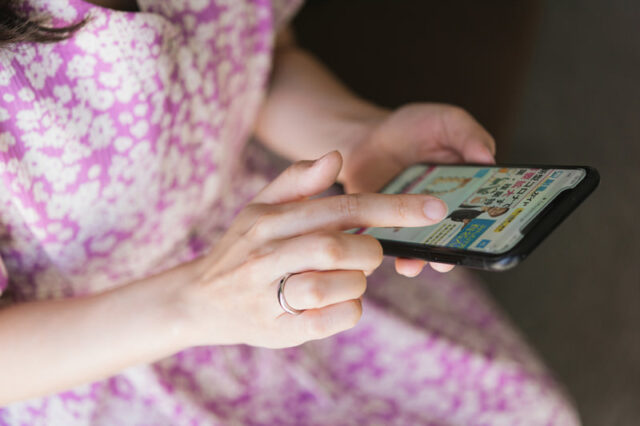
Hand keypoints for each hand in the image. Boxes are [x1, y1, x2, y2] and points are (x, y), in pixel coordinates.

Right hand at [181, 151, 448, 348]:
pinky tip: (338, 301)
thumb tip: (336, 157)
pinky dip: (349, 310)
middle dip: (368, 251)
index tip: (433, 209)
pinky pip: (331, 321)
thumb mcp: (259, 207)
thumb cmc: (241, 249)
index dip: (392, 208)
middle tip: (367, 255)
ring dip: (355, 282)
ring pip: (334, 284)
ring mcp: (269, 294)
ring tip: (345, 278)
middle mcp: (266, 254)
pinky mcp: (277, 330)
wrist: (198, 299)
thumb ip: (298, 181)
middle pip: (338, 246)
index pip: (341, 207)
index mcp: (268, 219)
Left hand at [339, 103, 495, 275]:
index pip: (485, 212)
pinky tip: (388, 258)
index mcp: (467, 190)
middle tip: (448, 260)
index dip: (489, 226)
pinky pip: (391, 244)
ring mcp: (414, 223)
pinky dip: (390, 252)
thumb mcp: (446, 122)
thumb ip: (468, 136)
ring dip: (422, 259)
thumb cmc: (412, 128)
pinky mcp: (386, 227)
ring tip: (417, 265)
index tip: (490, 235)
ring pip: (423, 248)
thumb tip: (489, 159)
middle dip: (454, 252)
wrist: (367, 137)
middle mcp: (443, 213)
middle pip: (455, 238)